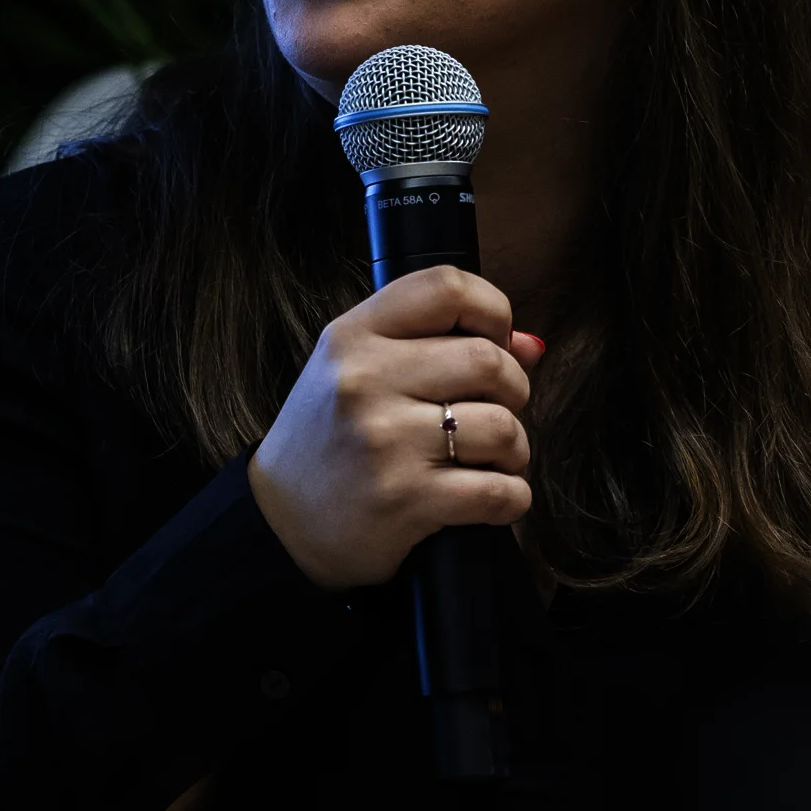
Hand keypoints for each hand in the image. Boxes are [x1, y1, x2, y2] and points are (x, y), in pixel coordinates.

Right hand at [248, 265, 545, 589]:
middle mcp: (364, 381)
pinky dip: (511, 498)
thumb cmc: (331, 441)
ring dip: (514, 450)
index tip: (494, 340)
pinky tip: (490, 498)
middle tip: (494, 412)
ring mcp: (384, 442)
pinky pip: (499, 491)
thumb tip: (529, 345)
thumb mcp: (360, 373)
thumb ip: (436, 345)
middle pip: (489, 360)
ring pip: (503, 427)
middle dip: (513, 390)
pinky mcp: (405, 500)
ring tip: (490, 460)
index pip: (446, 287)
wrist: (280, 524)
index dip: (492, 311)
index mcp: (352, 337)